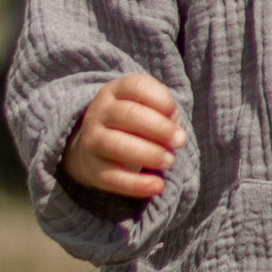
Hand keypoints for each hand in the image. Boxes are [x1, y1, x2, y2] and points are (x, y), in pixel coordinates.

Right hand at [63, 72, 180, 205]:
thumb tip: (176, 134)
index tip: (173, 112)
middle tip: (179, 141)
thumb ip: (164, 113)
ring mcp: (92, 140)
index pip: (135, 86)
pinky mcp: (93, 169)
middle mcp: (100, 112)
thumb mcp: (146, 107)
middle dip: (159, 128)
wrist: (94, 145)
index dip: (160, 99)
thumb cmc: (133, 122)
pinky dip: (137, 184)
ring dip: (149, 154)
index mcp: (115, 91)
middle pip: (127, 114)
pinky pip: (113, 178)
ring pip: (117, 145)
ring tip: (169, 161)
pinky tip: (157, 185)